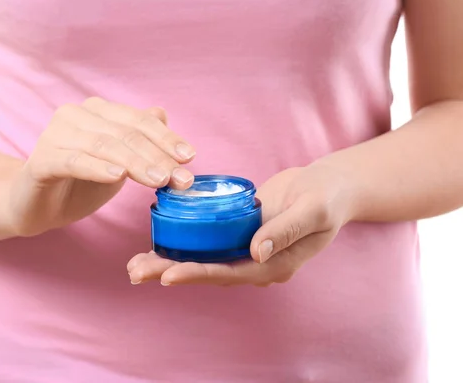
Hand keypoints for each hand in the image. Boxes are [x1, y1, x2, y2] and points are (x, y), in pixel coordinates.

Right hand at [8, 97, 195, 235]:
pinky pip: (74, 161)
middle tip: (181, 179)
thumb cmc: (80, 182)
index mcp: (97, 112)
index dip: (167, 139)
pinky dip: (97, 168)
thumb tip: (161, 113)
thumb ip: (138, 140)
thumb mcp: (119, 162)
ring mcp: (55, 135)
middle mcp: (75, 115)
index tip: (190, 158)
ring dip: (136, 164)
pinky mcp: (41, 160)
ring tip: (159, 180)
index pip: (139, 121)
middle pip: (126, 133)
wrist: (35, 205)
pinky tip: (118, 177)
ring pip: (104, 146)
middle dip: (158, 156)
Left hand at [127, 164, 355, 286]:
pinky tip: (159, 238)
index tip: (167, 275)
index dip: (197, 274)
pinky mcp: (239, 231)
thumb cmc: (326, 198)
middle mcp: (256, 262)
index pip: (230, 273)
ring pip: (203, 258)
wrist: (328, 187)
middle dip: (171, 271)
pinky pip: (208, 240)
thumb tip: (256, 251)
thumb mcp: (313, 210)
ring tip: (135, 262)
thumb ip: (286, 230)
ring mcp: (246, 248)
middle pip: (208, 271)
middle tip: (134, 271)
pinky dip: (184, 241)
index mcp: (274, 264)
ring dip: (170, 260)